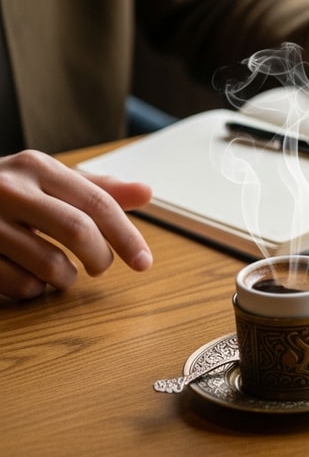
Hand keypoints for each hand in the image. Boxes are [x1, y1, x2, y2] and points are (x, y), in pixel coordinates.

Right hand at [0, 150, 152, 299]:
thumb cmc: (6, 195)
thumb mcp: (46, 182)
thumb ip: (96, 190)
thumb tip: (147, 192)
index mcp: (35, 166)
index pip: (97, 202)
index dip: (126, 236)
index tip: (145, 262)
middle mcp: (8, 188)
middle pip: (78, 231)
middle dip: (100, 258)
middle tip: (101, 268)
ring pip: (49, 265)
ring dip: (65, 278)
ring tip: (60, 271)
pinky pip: (19, 286)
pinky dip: (33, 290)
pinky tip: (27, 277)